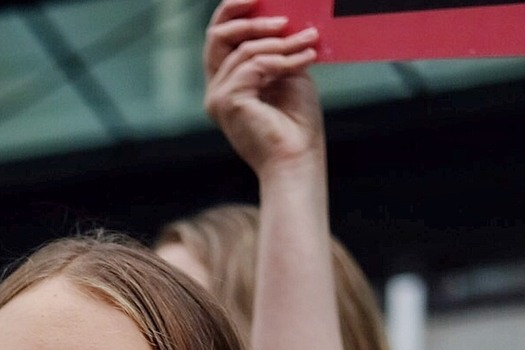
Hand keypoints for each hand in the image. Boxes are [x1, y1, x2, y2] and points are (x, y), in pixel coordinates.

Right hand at [204, 0, 323, 178]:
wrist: (298, 160)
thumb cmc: (297, 125)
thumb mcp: (288, 75)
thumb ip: (278, 50)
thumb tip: (282, 17)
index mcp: (227, 84)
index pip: (220, 38)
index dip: (233, 12)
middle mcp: (216, 90)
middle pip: (217, 36)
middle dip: (249, 18)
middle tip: (283, 17)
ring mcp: (218, 98)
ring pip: (245, 50)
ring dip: (282, 43)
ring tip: (309, 42)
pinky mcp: (227, 102)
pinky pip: (255, 65)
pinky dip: (283, 60)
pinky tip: (306, 59)